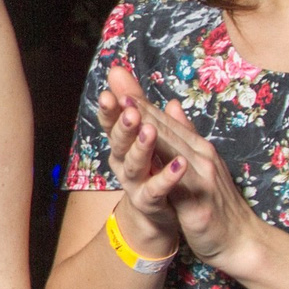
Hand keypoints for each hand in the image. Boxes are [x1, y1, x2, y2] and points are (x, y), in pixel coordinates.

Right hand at [95, 65, 182, 251]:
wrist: (165, 217)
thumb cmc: (155, 171)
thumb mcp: (149, 133)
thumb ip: (139, 104)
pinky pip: (156, 191)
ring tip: (149, 130)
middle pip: (119, 143)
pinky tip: (180, 164)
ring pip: (134, 166)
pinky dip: (167, 177)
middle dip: (123, 125)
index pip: (114, 123)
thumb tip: (118, 71)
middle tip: (129, 109)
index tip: (108, 92)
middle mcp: (124, 164)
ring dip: (141, 147)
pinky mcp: (151, 203)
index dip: (110, 109)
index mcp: (125, 145)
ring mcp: (136, 185)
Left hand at [107, 66, 267, 273]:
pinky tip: (162, 163)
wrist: (241, 240)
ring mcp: (202, 179)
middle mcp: (200, 157)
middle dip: (139, 106)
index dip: (138, 100)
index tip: (116, 80)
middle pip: (164, 129)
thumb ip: (183, 134)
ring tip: (132, 114)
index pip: (162, 120)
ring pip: (172, 151)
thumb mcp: (198, 164)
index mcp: (195, 147)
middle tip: (116, 84)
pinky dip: (172, 173)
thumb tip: (170, 104)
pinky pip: (182, 188)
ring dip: (153, 131)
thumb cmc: (215, 203)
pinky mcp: (200, 206)